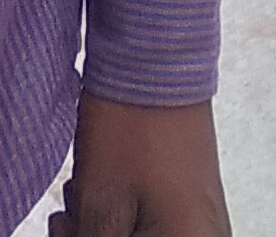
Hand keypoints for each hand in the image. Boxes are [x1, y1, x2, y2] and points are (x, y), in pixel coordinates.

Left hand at [52, 95, 228, 235]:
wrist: (157, 56)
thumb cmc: (133, 127)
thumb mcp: (98, 203)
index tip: (66, 226)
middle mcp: (209, 234)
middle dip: (95, 235)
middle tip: (67, 215)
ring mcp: (205, 215)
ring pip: (144, 234)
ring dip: (107, 226)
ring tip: (81, 192)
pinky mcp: (195, 196)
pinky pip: (155, 221)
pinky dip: (125, 212)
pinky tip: (102, 186)